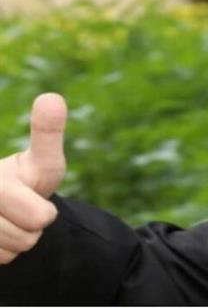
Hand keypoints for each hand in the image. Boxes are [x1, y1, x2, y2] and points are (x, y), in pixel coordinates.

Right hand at [0, 93, 66, 263]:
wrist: (1, 211)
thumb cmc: (25, 183)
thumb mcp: (42, 162)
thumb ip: (47, 134)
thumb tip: (52, 98)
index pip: (35, 195)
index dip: (38, 209)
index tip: (39, 211)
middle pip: (32, 228)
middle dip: (36, 224)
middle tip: (25, 209)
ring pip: (14, 248)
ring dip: (19, 241)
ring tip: (9, 221)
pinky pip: (1, 259)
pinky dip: (4, 253)